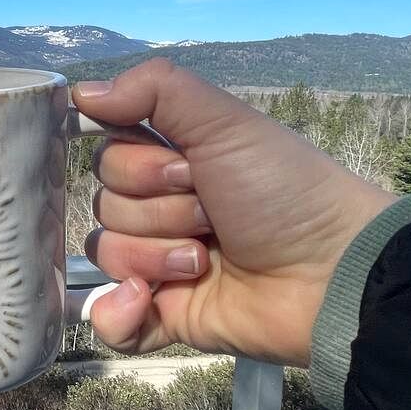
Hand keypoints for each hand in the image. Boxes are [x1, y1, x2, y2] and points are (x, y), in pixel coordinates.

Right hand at [74, 59, 394, 366]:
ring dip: (157, 257)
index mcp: (172, 163)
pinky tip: (148, 300)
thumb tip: (80, 92)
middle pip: (105, 206)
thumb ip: (153, 89)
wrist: (331, 275)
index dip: (137, 166)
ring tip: (208, 261)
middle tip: (212, 217)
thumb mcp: (225, 122)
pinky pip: (109, 320)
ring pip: (108, 256)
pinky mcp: (166, 316)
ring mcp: (160, 265)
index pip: (107, 158)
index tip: (188, 169)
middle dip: (158, 212)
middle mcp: (162, 210)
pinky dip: (118, 314)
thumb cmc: (285, 191)